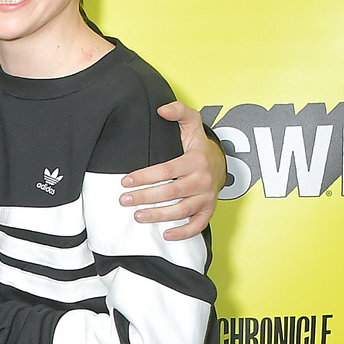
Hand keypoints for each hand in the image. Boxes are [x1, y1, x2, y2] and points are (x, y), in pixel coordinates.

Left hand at [120, 101, 226, 239]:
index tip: (125, 180)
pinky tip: (166, 234)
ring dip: (159, 215)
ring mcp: (207, 197)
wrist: (219, 162)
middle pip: (171, 192)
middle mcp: (203, 180)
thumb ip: (179, 112)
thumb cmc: (199, 145)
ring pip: (182, 210)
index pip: (167, 170)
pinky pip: (198, 224)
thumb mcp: (192, 123)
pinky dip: (183, 232)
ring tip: (138, 216)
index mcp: (196, 160)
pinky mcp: (209, 210)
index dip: (145, 176)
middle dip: (145, 197)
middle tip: (125, 200)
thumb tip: (161, 109)